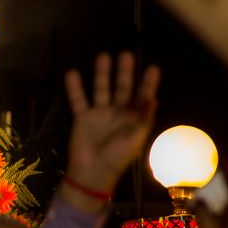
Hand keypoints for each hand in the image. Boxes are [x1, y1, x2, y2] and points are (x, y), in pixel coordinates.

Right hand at [62, 51, 159, 211]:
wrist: (92, 173)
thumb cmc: (118, 157)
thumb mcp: (135, 139)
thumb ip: (143, 119)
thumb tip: (154, 99)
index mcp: (133, 119)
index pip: (143, 97)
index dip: (149, 83)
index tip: (153, 67)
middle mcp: (117, 113)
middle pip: (122, 87)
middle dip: (125, 72)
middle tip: (127, 54)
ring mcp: (99, 113)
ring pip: (101, 89)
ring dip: (102, 73)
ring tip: (103, 55)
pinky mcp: (82, 117)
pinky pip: (79, 99)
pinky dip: (75, 87)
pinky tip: (72, 73)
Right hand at [192, 160, 227, 227]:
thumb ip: (206, 220)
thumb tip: (199, 200)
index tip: (225, 160)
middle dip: (221, 178)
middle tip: (208, 164)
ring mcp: (225, 227)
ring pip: (219, 200)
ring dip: (208, 188)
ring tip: (195, 178)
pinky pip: (208, 209)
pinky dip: (199, 200)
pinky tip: (188, 197)